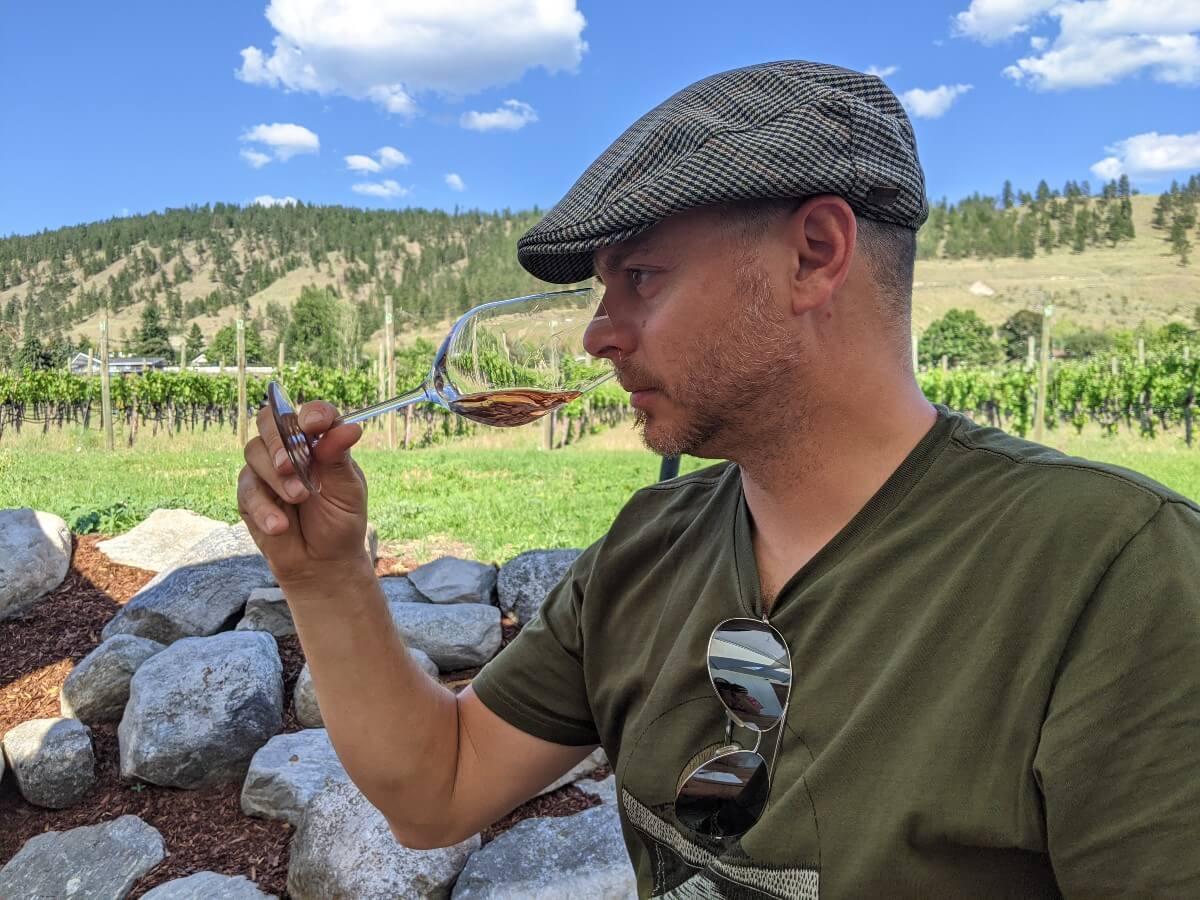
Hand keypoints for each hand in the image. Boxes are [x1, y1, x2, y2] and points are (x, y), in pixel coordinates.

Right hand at [238, 401, 370, 586]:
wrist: (324, 562)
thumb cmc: (340, 521)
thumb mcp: (347, 489)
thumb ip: (339, 458)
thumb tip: (350, 428)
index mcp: (319, 441)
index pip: (313, 414)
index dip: (313, 413)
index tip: (315, 425)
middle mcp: (289, 449)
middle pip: (269, 421)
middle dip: (279, 441)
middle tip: (291, 465)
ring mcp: (266, 469)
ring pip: (254, 452)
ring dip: (275, 477)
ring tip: (298, 498)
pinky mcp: (250, 494)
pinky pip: (247, 490)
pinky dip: (263, 507)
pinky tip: (280, 524)